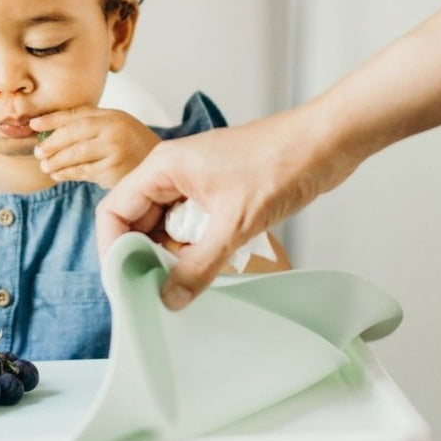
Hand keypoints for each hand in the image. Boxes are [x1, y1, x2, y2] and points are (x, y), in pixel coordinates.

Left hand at [30, 106, 160, 187]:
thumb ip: (91, 123)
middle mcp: (113, 130)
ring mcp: (114, 150)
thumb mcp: (116, 124)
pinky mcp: (113, 171)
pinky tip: (57, 174)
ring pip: (75, 154)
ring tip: (44, 165)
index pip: (76, 115)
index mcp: (111, 115)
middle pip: (73, 134)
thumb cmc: (132, 144)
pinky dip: (66, 173)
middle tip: (38, 151)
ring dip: (56, 161)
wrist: (159, 165)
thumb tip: (52, 128)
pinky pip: (83, 172)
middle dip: (51, 143)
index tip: (33, 124)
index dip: (52, 119)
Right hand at [95, 105, 336, 307]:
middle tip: (157, 293)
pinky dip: (194, 249)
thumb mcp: (234, 223)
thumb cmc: (281, 163)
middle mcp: (172, 173)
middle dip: (143, 257)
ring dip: (171, 256)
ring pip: (165, 227)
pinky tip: (208, 268)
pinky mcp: (217, 192)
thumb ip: (198, 265)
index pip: (114, 211)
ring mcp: (194, 182)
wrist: (327, 142)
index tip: (124, 283)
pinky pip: (190, 227)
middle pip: (137, 221)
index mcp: (163, 168)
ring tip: (185, 284)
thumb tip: (169, 298)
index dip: (113, 249)